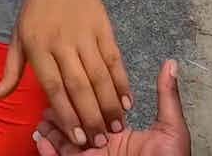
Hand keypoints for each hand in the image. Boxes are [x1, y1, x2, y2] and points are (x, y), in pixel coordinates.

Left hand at [0, 0, 130, 148]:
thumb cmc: (37, 8)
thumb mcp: (18, 35)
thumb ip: (11, 68)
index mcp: (37, 47)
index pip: (53, 86)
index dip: (66, 113)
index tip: (77, 137)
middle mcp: (62, 43)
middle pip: (79, 85)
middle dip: (90, 116)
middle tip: (99, 141)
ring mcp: (85, 36)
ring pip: (100, 75)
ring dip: (109, 103)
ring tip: (116, 127)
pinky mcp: (105, 30)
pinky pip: (115, 60)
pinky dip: (122, 81)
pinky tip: (127, 101)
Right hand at [34, 60, 190, 155]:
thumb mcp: (170, 127)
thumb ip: (166, 96)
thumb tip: (170, 64)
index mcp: (120, 134)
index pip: (93, 112)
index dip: (79, 99)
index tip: (66, 84)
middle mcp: (102, 145)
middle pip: (75, 126)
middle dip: (60, 114)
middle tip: (47, 102)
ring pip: (65, 143)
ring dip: (51, 131)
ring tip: (41, 119)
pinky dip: (48, 152)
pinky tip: (41, 140)